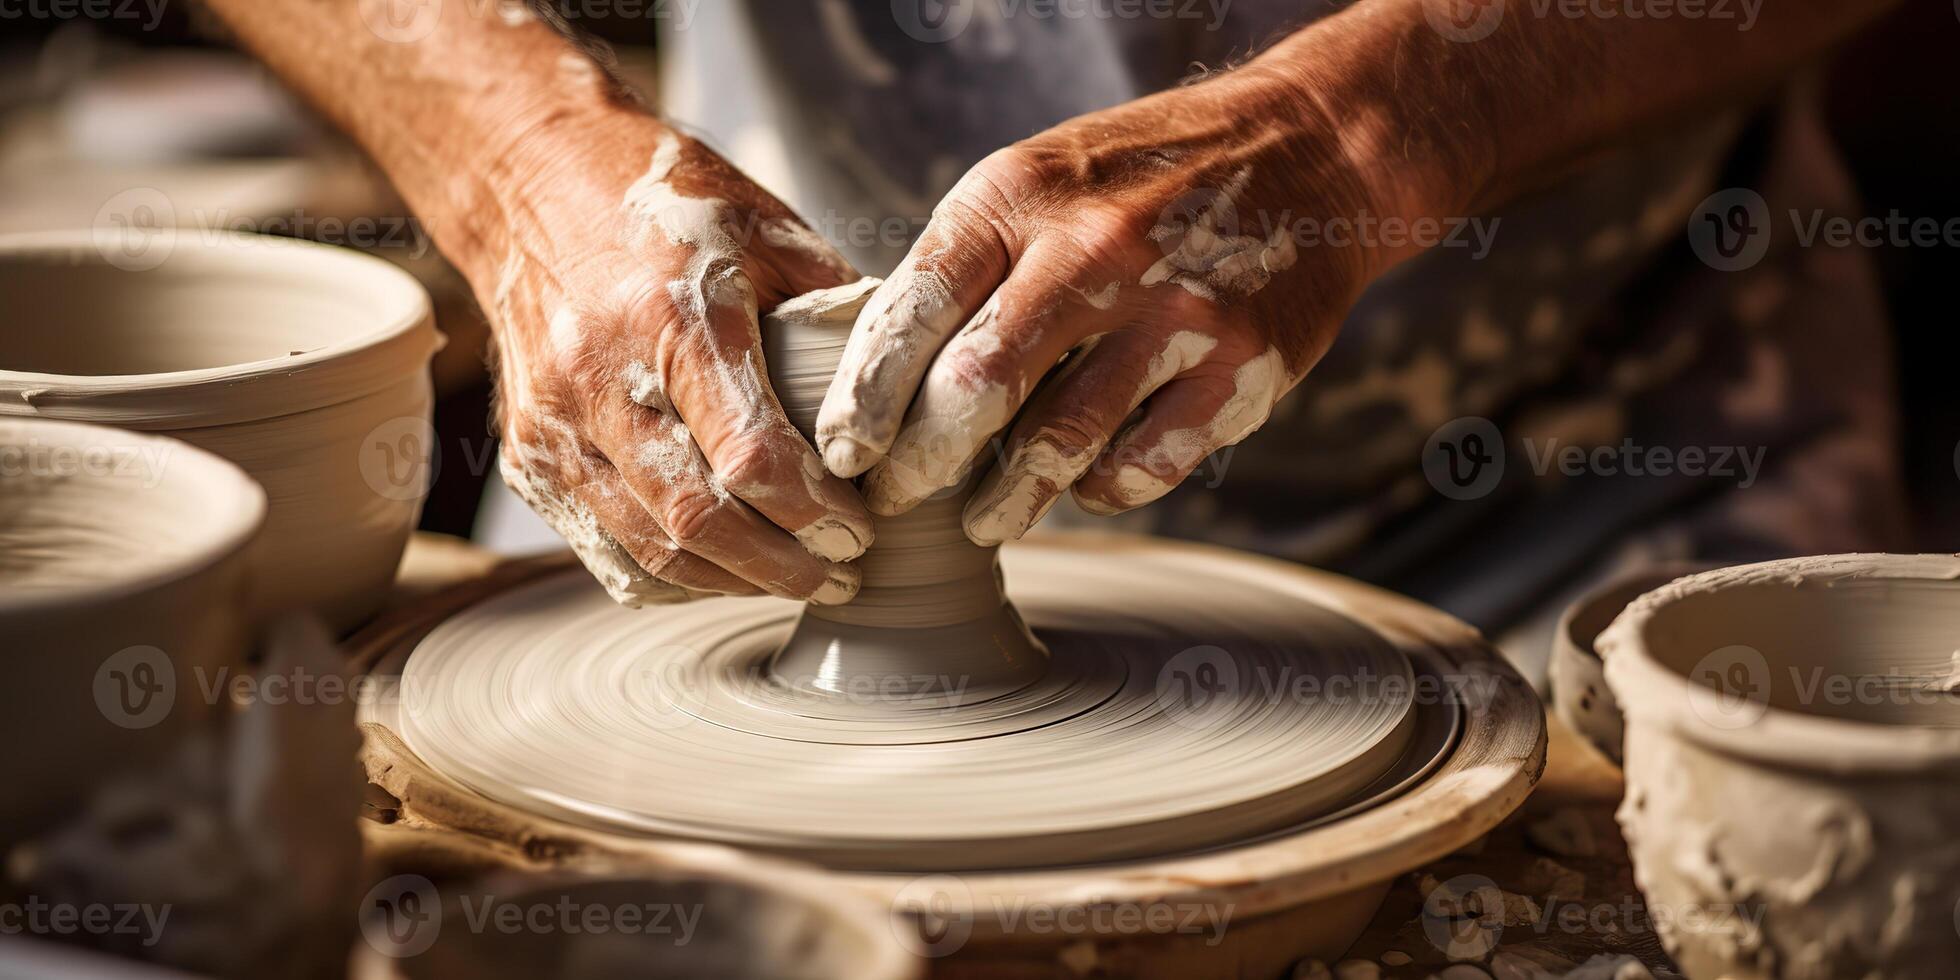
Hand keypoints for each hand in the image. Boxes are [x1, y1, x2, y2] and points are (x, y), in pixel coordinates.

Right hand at [480, 119, 874, 605]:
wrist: (532, 182)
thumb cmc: (670, 206)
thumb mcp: (769, 229)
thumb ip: (839, 310)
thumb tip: (915, 386)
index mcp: (671, 315)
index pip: (749, 453)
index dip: (814, 510)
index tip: (863, 528)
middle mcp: (599, 379)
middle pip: (696, 518)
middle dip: (783, 565)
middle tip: (844, 572)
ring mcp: (554, 427)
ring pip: (648, 549)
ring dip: (734, 581)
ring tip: (798, 579)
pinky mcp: (529, 457)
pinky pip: (605, 551)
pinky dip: (674, 578)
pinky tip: (727, 571)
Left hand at [813, 66, 1394, 543]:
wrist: (1311, 154)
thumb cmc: (1146, 179)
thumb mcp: (1038, 178)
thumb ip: (967, 263)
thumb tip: (879, 376)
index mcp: (1021, 196)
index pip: (914, 312)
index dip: (867, 397)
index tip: (845, 451)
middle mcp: (1096, 252)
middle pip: (976, 390)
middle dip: (919, 465)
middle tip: (895, 500)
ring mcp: (1174, 315)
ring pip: (1058, 445)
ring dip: (1006, 501)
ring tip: (984, 520)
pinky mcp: (1239, 371)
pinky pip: (1141, 466)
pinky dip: (1101, 486)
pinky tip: (1087, 480)